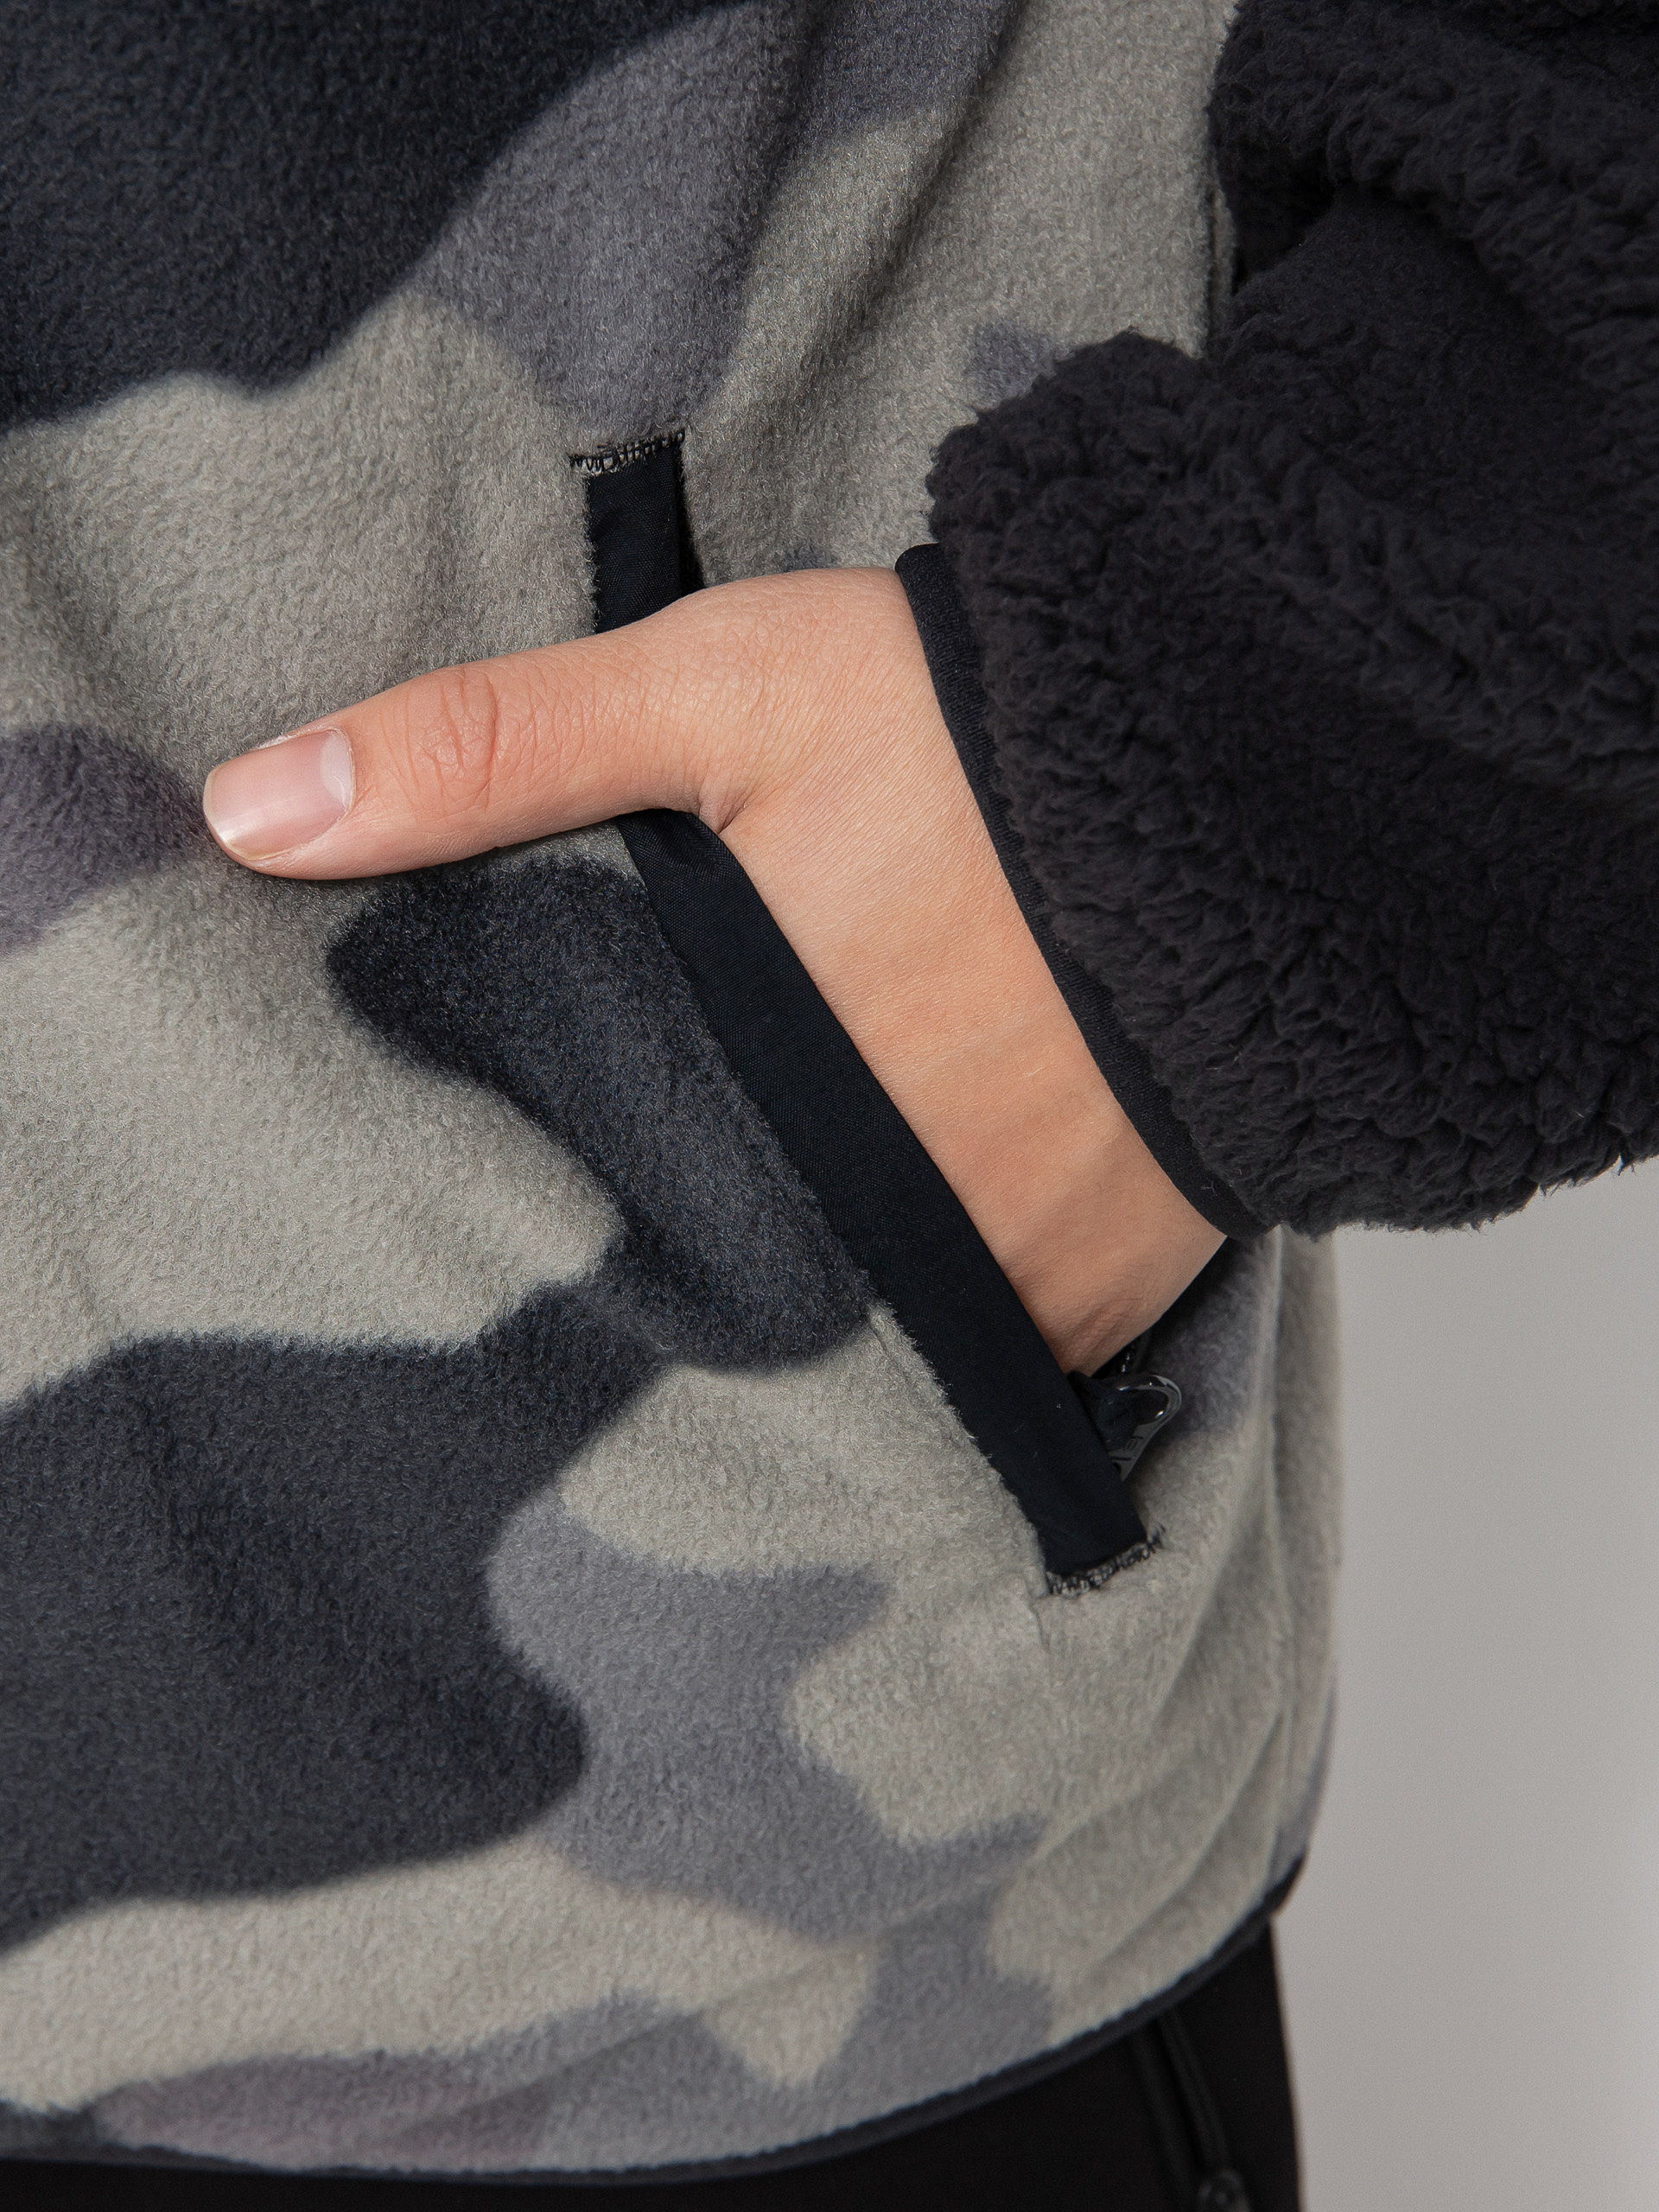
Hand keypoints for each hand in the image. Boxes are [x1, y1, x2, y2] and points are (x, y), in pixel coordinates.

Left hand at [202, 568, 1222, 1372]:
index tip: (472, 1272)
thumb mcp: (714, 693)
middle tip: (602, 1306)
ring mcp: (1000, 1280)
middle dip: (664, 1306)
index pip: (593, 1230)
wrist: (1248, 762)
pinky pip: (982, 1369)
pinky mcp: (1101, 1301)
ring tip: (748, 1301)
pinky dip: (931, 1342)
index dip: (531, 1256)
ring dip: (798, 1336)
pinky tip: (894, 1292)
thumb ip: (486, 747)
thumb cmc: (971, 728)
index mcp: (751, 1087)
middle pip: (720, 1315)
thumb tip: (243, 815)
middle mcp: (875, 1217)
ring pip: (849, 1366)